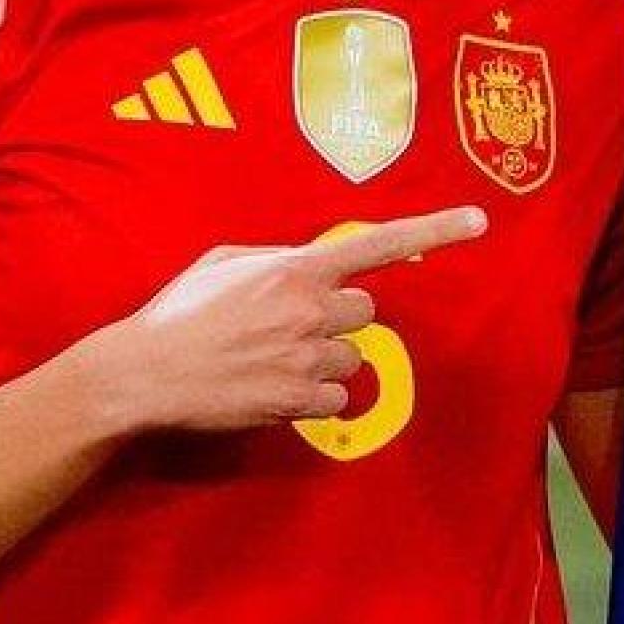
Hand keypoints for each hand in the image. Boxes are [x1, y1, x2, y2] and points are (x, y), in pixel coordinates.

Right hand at [100, 206, 487, 434]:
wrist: (144, 372)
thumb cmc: (180, 312)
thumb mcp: (227, 262)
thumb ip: (279, 259)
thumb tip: (309, 266)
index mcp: (297, 268)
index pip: (379, 244)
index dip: (435, 231)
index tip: (480, 222)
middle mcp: (312, 309)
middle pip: (367, 311)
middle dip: (338, 318)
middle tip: (291, 325)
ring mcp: (308, 357)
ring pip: (354, 357)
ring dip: (325, 358)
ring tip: (273, 359)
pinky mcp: (299, 400)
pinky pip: (337, 396)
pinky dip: (315, 395)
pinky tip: (275, 387)